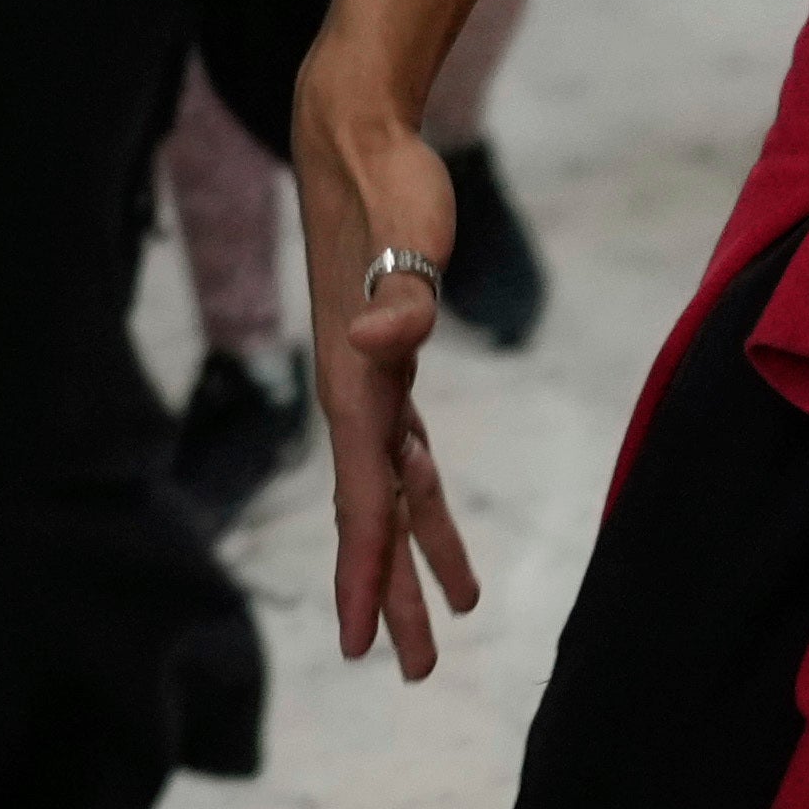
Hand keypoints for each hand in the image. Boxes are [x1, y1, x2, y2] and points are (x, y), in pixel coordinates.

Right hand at [282, 69, 492, 680]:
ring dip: (417, 555)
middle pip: (375, 517)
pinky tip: (438, 515)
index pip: (364, 503)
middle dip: (395, 593)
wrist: (355, 140)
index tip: (367, 644)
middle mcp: (356, 396)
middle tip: (413, 668)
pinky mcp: (388, 361)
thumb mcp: (407, 241)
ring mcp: (370, 381)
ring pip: (393, 490)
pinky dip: (423, 492)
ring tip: (454, 613)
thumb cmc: (387, 189)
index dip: (368, 576)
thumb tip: (380, 340)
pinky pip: (405, 448)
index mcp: (357, 386)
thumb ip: (402, 301)